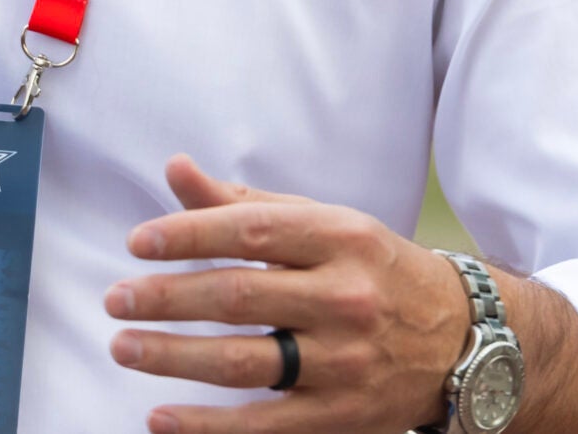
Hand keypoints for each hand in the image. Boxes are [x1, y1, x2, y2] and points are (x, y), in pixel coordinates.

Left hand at [105, 154, 469, 433]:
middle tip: (116, 299)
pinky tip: (161, 418)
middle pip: (240, 296)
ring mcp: (343, 361)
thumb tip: (175, 170)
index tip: (138, 243)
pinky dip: (207, 427)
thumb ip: (244, 202)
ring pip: (245, 360)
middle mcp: (344, 297)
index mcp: (340, 237)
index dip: (191, 234)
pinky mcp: (339, 415)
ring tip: (124, 346)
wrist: (460, 341)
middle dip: (168, 298)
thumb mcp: (323, 223)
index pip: (253, 229)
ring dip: (174, 357)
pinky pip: (263, 424)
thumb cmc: (373, 270)